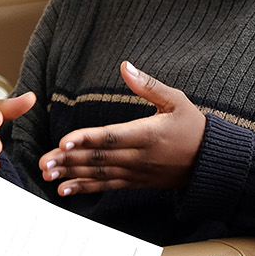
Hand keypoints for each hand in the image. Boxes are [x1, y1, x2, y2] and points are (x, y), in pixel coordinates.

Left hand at [38, 62, 206, 194]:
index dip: (86, 139)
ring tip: (47, 174)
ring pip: (99, 174)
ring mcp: (136, 172)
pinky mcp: (136, 182)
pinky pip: (107, 186)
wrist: (211, 161)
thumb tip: (126, 66)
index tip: (63, 141)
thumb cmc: (193, 126)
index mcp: (147, 134)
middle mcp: (139, 156)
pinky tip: (65, 189)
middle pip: (99, 158)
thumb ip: (148, 85)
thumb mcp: (176, 100)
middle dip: (69, 160)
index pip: (111, 137)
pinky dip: (85, 188)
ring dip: (71, 174)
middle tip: (43, 162)